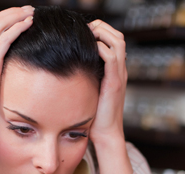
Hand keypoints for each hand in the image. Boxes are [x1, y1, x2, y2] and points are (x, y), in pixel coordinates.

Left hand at [88, 20, 126, 143]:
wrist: (105, 135)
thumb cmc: (94, 118)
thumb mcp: (88, 94)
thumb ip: (83, 81)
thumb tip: (65, 73)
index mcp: (115, 72)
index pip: (114, 42)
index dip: (101, 32)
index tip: (84, 32)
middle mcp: (120, 71)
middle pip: (118, 37)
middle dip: (101, 27)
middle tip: (84, 28)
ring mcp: (119, 76)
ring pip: (117, 42)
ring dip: (102, 33)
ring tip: (87, 34)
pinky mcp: (114, 83)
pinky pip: (111, 58)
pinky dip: (101, 48)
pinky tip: (88, 49)